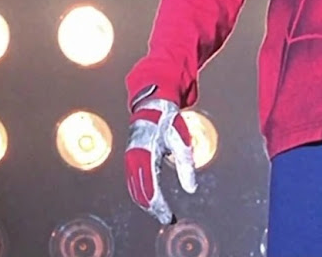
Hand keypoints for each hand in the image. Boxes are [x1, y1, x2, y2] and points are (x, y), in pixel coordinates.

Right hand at [125, 97, 196, 224]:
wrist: (152, 103)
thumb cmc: (168, 121)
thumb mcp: (181, 140)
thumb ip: (185, 164)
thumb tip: (192, 189)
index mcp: (145, 153)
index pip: (150, 188)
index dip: (158, 205)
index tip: (168, 216)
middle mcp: (133, 158)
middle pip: (140, 192)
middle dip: (152, 208)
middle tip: (167, 218)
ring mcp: (130, 158)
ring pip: (134, 188)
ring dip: (146, 203)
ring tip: (161, 212)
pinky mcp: (131, 157)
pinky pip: (134, 181)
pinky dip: (141, 193)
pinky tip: (151, 200)